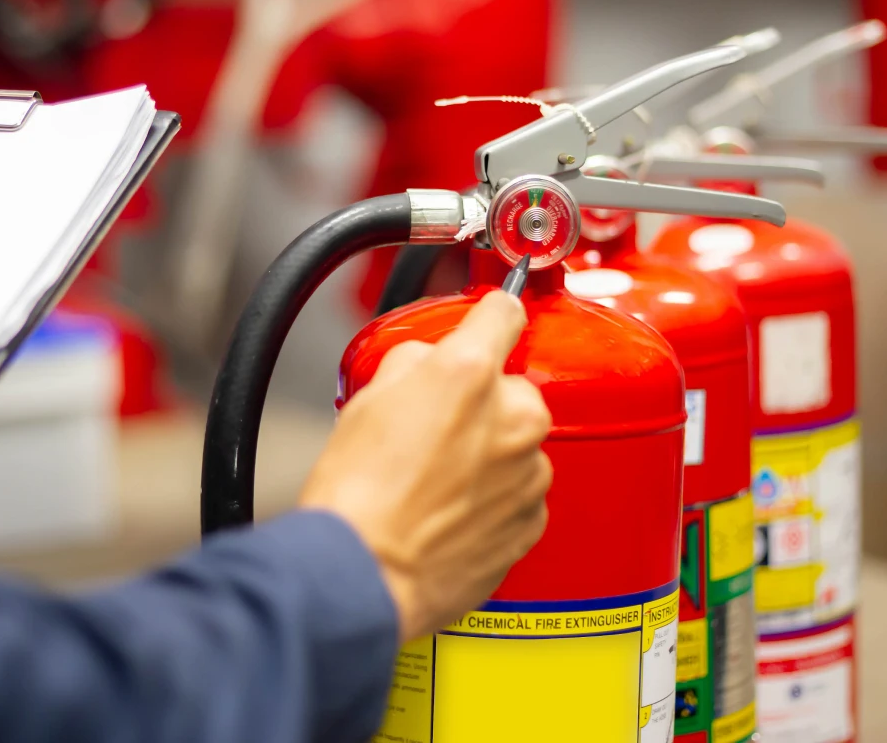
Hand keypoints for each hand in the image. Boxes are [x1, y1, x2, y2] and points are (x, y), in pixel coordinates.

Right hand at [298, 291, 550, 642]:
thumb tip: (429, 362)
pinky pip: (518, 491)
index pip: (505, 312)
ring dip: (486, 450)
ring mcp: (527, 473)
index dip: (491, 313)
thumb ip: (413, 361)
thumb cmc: (357, 494)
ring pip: (515, 442)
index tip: (492, 318)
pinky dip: (492, 495)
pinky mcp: (529, 521)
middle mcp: (512, 418)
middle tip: (431, 427)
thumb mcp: (366, 397)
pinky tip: (448, 508)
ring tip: (433, 478)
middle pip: (509, 387)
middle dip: (477, 401)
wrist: (364, 574)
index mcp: (470, 374)